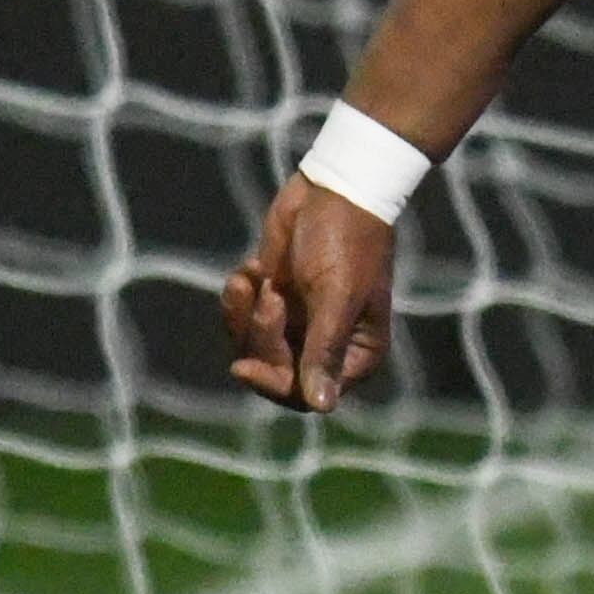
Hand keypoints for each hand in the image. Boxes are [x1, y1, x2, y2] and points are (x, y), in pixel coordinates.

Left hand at [224, 173, 398, 414]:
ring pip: (251, 345)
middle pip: (274, 371)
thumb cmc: (346, 239)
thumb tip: (323, 406)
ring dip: (244, 313)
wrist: (331, 186)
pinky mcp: (275, 298)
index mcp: (356, 352)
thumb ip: (324, 350)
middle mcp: (327, 345)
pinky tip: (251, 268)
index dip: (271, 383)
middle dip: (260, 334)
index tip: (242, 365)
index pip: (305, 394)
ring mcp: (299, 322)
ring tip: (254, 275)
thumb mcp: (336, 295)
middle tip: (269, 293)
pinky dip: (238, 295)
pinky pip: (240, 318)